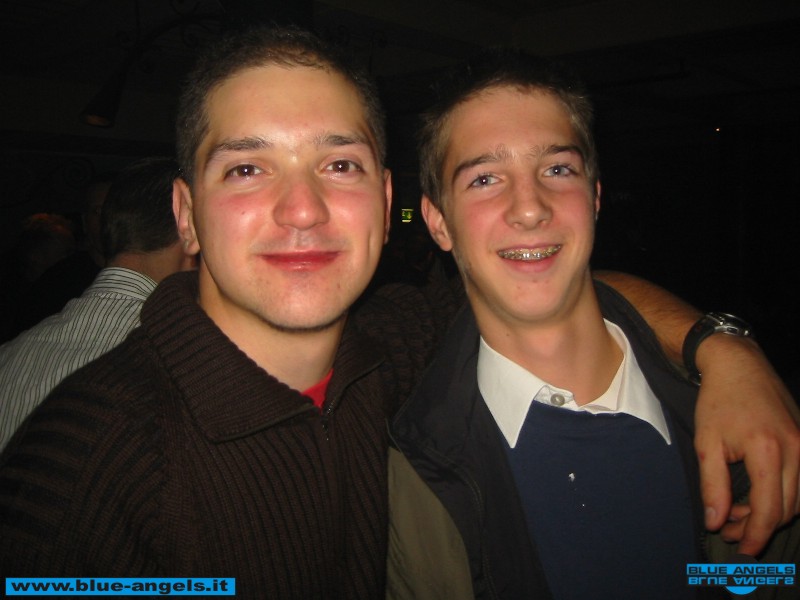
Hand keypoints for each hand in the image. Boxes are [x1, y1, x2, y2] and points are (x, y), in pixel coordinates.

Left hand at [694, 334, 799, 555]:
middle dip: (758, 526)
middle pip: (787, 509)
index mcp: (768, 450)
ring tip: (737, 512)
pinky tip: (755, 495)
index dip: (756, 535)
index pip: (770, 510)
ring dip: (771, 513)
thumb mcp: (707, 443)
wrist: (739, 366)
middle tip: (728, 529)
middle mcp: (797, 450)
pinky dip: (781, 496)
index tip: (740, 549)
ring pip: (798, 499)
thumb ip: (713, 485)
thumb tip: (715, 521)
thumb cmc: (719, 401)